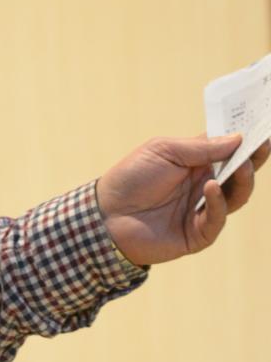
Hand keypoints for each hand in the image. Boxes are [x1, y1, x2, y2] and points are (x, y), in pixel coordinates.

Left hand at [96, 133, 269, 265]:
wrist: (106, 214)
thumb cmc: (131, 177)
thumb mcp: (164, 151)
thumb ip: (201, 147)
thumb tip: (237, 138)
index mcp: (195, 162)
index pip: (228, 150)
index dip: (245, 140)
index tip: (263, 129)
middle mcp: (203, 184)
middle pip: (239, 172)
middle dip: (253, 159)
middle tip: (263, 145)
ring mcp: (202, 209)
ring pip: (236, 196)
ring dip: (242, 180)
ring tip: (242, 166)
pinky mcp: (197, 233)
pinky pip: (217, 218)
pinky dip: (218, 202)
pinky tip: (210, 188)